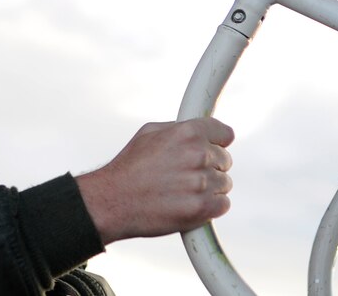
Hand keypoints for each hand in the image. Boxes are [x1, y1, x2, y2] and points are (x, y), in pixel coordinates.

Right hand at [76, 117, 234, 244]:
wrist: (113, 201)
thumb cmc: (129, 167)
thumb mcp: (149, 133)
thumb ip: (179, 128)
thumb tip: (199, 130)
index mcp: (188, 132)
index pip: (224, 133)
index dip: (217, 142)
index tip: (212, 148)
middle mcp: (198, 154)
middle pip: (225, 160)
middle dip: (210, 167)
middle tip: (187, 175)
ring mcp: (201, 182)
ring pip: (224, 183)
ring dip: (209, 188)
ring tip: (183, 191)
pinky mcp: (201, 208)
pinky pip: (223, 204)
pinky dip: (211, 206)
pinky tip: (191, 204)